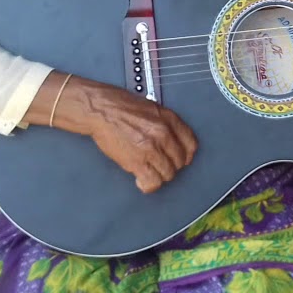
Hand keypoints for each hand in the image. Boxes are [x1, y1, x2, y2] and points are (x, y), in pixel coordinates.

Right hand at [27, 74, 197, 193]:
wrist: (101, 110)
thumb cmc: (122, 107)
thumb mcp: (153, 109)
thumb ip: (167, 125)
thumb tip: (174, 142)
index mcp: (170, 120)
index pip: (191, 144)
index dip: (185, 155)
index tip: (179, 158)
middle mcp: (164, 134)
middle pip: (180, 162)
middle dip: (170, 165)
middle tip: (158, 164)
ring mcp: (152, 149)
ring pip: (168, 174)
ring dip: (158, 175)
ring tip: (147, 171)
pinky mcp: (137, 162)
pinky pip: (152, 182)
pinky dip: (148, 185)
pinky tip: (141, 180)